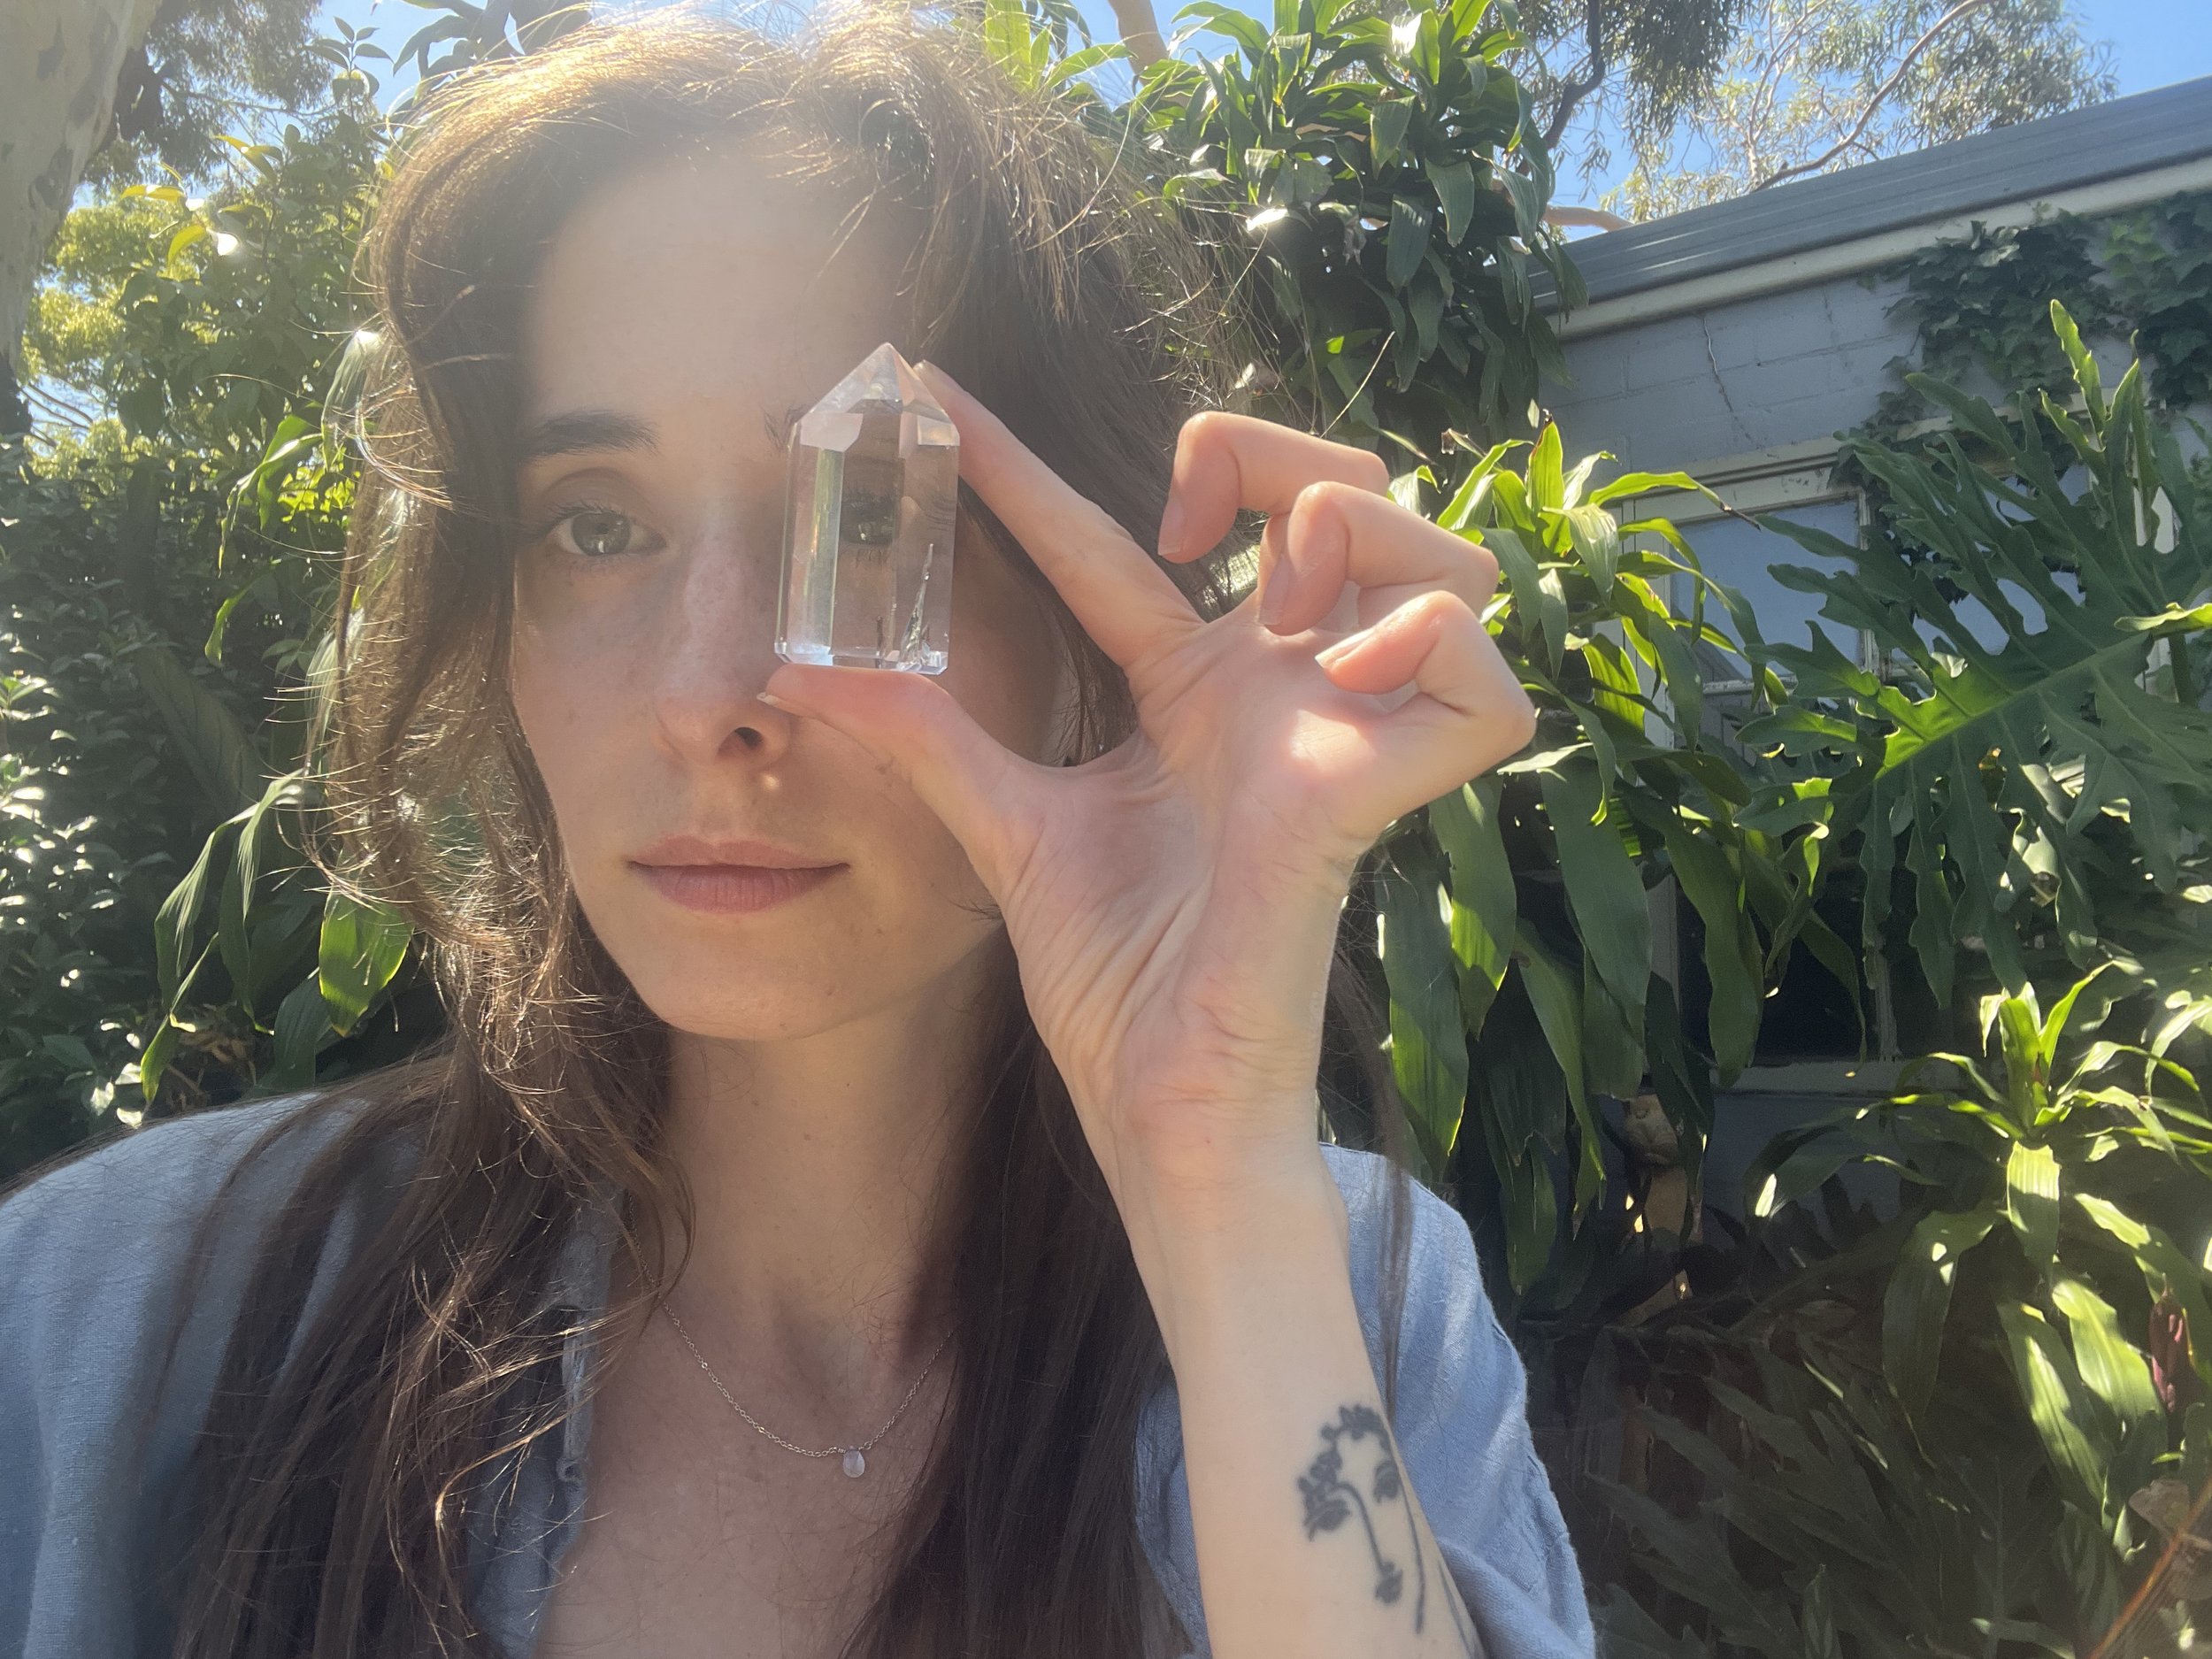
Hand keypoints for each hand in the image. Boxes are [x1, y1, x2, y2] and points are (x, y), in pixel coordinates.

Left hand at [761, 365, 1534, 1218]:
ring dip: (1365, 530)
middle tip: (1189, 528)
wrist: (1159, 1103)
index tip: (929, 396)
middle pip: (1338, 492)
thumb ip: (927, 737)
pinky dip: (1432, 642)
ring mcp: (1339, 732)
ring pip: (1444, 560)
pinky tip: (1352, 668)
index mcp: (1189, 694)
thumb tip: (799, 665)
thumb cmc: (1114, 981)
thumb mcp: (1006, 828)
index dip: (1021, 469)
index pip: (1110, 546)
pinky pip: (1478, 677)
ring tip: (1282, 602)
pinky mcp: (1380, 789)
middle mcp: (1277, 693)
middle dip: (1274, 453)